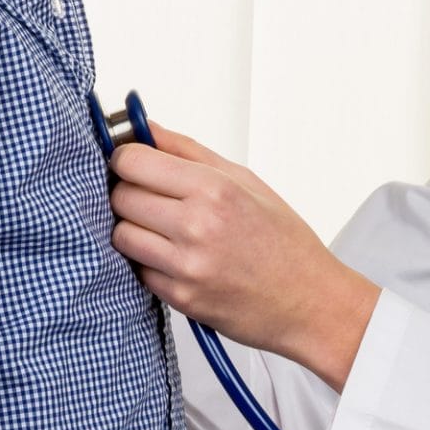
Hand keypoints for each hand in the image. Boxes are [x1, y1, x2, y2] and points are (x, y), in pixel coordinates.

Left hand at [108, 124, 380, 390]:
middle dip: (127, 192)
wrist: (308, 301)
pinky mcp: (179, 299)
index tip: (132, 161)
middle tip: (150, 196)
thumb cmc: (282, 239)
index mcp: (214, 189)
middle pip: (121, 197)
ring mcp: (186, 266)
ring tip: (160, 228)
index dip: (126, 158)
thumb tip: (144, 128)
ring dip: (133, 228)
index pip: (132, 162)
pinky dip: (148, 261)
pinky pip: (137, 270)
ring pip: (121, 235)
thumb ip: (188, 151)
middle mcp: (196, 226)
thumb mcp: (244, 180)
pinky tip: (174, 256)